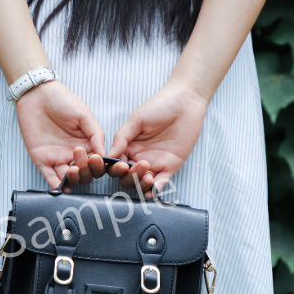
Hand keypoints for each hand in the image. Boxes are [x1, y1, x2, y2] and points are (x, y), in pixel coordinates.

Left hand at [17, 81, 105, 190]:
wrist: (37, 94)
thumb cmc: (62, 100)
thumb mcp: (84, 115)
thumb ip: (96, 135)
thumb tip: (104, 155)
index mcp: (87, 145)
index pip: (97, 163)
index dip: (99, 165)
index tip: (97, 158)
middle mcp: (73, 155)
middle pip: (85, 174)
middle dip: (86, 170)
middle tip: (82, 157)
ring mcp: (58, 158)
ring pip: (70, 178)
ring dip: (74, 179)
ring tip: (73, 170)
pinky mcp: (42, 159)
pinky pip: (50, 177)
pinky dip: (56, 185)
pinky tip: (62, 187)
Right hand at [107, 81, 207, 197]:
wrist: (185, 102)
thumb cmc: (159, 106)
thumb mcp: (136, 120)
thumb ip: (122, 138)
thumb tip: (108, 155)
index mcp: (128, 147)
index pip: (116, 165)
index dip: (115, 169)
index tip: (121, 165)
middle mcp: (139, 158)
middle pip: (126, 178)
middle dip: (129, 177)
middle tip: (139, 166)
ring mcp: (155, 164)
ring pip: (142, 184)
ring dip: (141, 185)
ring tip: (147, 177)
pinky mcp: (170, 167)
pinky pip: (161, 183)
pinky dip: (155, 190)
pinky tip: (152, 190)